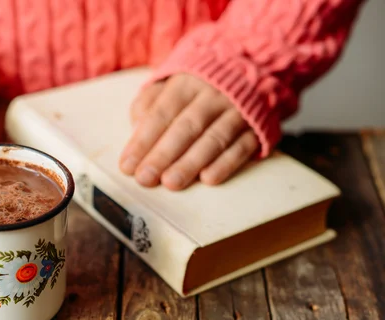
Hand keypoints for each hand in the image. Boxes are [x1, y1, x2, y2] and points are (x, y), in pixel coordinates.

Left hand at [120, 73, 258, 189]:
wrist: (250, 71)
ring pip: (213, 138)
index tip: (127, 165)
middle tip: (145, 178)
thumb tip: (136, 128)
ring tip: (171, 183)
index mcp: (186, 83)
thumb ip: (148, 104)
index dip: (143, 141)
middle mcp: (213, 95)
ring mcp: (238, 111)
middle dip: (163, 154)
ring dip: (191, 162)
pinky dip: (226, 164)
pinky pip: (241, 147)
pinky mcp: (257, 128)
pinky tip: (208, 179)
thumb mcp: (169, 86)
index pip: (161, 114)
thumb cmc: (197, 88)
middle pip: (186, 127)